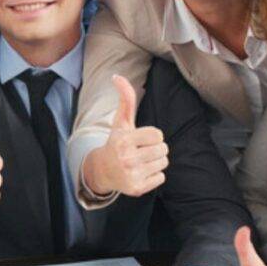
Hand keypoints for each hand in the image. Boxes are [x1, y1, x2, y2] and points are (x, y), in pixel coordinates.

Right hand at [82, 75, 167, 196]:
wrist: (103, 170)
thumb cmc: (117, 143)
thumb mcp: (121, 122)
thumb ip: (125, 99)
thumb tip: (117, 76)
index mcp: (124, 141)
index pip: (158, 135)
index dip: (152, 136)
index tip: (140, 139)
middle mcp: (127, 159)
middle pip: (163, 149)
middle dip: (155, 148)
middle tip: (141, 151)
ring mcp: (132, 175)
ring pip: (163, 162)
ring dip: (156, 161)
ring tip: (141, 161)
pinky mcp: (137, 189)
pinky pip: (161, 177)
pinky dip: (154, 175)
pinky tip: (141, 172)